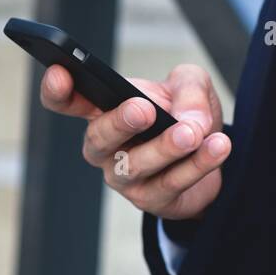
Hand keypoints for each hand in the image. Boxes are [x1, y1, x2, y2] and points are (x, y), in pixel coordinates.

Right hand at [39, 62, 230, 221]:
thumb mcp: (191, 85)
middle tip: (143, 109)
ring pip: (136, 165)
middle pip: (99, 138)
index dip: (57, 90)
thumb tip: (190, 119)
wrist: (212, 151)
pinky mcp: (152, 201)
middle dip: (120, 123)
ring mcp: (124, 177)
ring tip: (192, 133)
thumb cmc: (185, 111)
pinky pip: (172, 183)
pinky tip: (218, 146)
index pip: (67, 101)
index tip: (61, 74)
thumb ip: (189, 90)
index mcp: (103, 110)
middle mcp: (105, 147)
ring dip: (165, 147)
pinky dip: (197, 164)